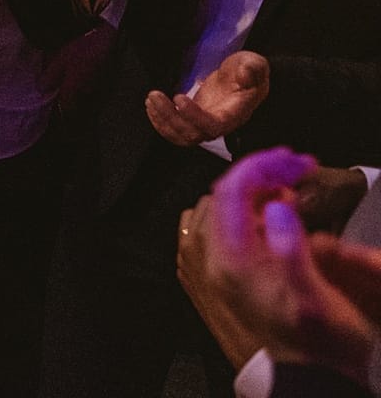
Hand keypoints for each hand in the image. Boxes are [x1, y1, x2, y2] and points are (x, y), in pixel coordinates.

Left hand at [147, 50, 270, 146]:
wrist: (244, 79)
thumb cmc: (249, 72)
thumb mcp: (254, 64)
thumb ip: (253, 68)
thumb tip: (245, 73)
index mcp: (236, 114)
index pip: (214, 125)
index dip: (194, 116)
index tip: (179, 98)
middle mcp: (220, 125)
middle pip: (193, 134)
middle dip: (170, 117)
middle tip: (155, 95)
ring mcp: (205, 124)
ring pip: (182, 136)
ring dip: (162, 121)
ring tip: (151, 99)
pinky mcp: (194, 121)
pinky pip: (176, 132)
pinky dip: (161, 123)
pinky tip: (152, 107)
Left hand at [182, 148, 380, 381]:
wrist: (310, 378)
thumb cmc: (320, 342)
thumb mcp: (314, 298)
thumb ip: (292, 249)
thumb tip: (278, 205)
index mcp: (233, 260)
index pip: (231, 191)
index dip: (262, 167)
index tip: (293, 160)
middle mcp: (217, 260)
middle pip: (225, 195)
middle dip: (260, 173)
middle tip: (296, 168)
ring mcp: (220, 266)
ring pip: (225, 207)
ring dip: (256, 189)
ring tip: (290, 186)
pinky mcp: (230, 272)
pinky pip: (231, 226)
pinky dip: (253, 209)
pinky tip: (279, 212)